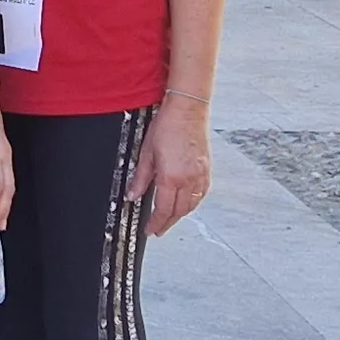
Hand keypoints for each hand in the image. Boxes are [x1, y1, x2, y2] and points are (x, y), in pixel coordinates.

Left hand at [137, 105, 212, 235]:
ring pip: (192, 205)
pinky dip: (192, 203)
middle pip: (179, 211)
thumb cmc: (167, 125)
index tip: (150, 230)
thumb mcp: (147, 153)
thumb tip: (132, 195)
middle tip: (158, 229)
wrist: (188, 109)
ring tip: (169, 218)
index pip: (163, 209)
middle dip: (167, 223)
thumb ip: (140, 178)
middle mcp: (189, 179)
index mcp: (172, 176)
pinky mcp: (207, 169)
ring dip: (180, 214)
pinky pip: (201, 194)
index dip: (156, 223)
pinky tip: (186, 202)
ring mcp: (200, 174)